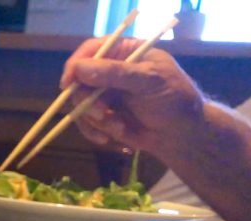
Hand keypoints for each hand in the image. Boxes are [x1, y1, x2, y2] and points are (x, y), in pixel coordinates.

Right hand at [60, 38, 205, 154]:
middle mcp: (110, 71)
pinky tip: (110, 138)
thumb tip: (79, 69)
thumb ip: (115, 74)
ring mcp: (105, 94)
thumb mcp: (150, 82)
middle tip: (103, 114)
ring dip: (95, 120)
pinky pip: (85, 122)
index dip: (76, 65)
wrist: (182, 135)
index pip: (91, 51)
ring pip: (79, 104)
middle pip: (79, 80)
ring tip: (119, 128)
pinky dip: (94, 132)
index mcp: (124, 52)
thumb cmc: (174, 100)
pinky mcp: (103, 115)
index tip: (68, 84)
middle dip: (87, 101)